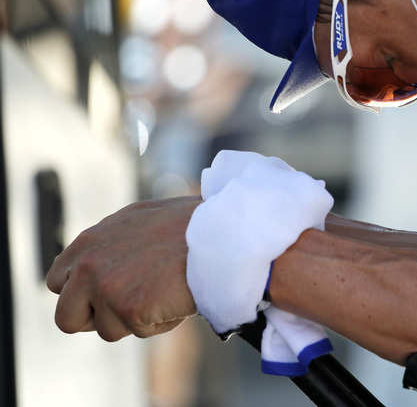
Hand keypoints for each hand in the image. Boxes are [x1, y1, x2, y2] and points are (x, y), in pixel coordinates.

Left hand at [47, 196, 200, 340]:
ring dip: (134, 320)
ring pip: (107, 329)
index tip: (105, 296)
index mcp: (90, 241)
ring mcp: (107, 289)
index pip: (58, 281)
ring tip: (165, 293)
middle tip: (127, 309)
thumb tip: (102, 264)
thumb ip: (112, 243)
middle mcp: (89, 265)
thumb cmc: (191, 224)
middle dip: (95, 319)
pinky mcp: (129, 309)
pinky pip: (139, 332)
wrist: (221, 233)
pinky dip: (159, 323)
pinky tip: (176, 297)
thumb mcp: (140, 221)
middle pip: (67, 317)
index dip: (82, 294)